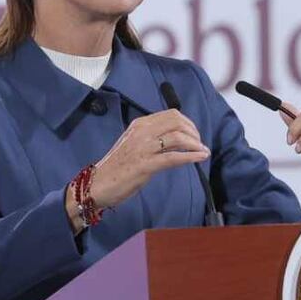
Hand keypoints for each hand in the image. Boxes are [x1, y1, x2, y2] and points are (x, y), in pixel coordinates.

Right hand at [66, 110, 208, 230]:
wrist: (98, 184)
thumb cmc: (118, 167)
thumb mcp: (135, 144)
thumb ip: (152, 137)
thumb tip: (176, 137)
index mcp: (140, 125)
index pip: (171, 114)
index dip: (188, 123)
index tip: (194, 134)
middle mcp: (142, 132)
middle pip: (177, 122)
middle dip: (194, 132)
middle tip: (199, 144)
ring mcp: (143, 148)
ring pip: (177, 137)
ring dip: (195, 144)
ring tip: (202, 151)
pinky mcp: (145, 165)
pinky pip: (173, 157)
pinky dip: (191, 156)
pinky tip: (200, 158)